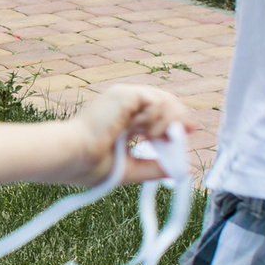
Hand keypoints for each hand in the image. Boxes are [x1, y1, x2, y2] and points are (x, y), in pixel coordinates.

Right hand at [63, 85, 195, 184]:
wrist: (73, 157)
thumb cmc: (90, 165)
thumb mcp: (131, 169)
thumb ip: (154, 167)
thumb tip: (181, 169)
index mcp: (122, 120)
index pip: (157, 114)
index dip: (176, 121)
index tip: (190, 130)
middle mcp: (123, 106)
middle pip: (165, 102)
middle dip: (179, 118)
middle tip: (187, 132)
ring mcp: (123, 98)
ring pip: (164, 100)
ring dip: (168, 121)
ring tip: (154, 138)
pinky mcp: (124, 95)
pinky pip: (156, 100)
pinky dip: (158, 118)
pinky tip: (146, 133)